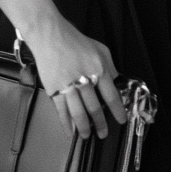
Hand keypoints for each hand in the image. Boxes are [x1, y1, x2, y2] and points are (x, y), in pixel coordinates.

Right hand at [22, 16, 128, 139]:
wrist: (49, 35)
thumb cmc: (74, 40)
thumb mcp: (100, 48)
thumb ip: (110, 65)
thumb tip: (116, 80)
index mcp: (98, 68)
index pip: (111, 94)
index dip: (117, 110)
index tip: (121, 120)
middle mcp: (85, 78)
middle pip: (94, 107)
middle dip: (100, 123)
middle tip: (103, 134)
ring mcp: (68, 84)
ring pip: (78, 112)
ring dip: (84, 127)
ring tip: (87, 136)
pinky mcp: (53, 88)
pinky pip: (61, 110)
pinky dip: (65, 123)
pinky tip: (69, 131)